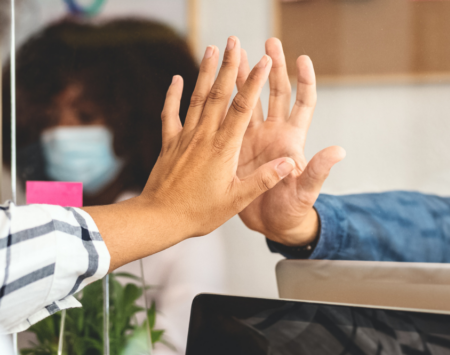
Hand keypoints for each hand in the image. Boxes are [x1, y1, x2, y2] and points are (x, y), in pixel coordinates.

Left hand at [84, 38, 294, 269]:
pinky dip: (173, 95)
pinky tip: (176, 79)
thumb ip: (263, 179)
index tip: (263, 61)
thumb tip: (288, 164)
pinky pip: (171, 114)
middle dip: (228, 66)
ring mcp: (185, 137)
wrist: (160, 218)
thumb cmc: (200, 212)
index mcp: (224, 148)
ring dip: (204, 72)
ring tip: (210, 48)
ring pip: (196, 98)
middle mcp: (204, 136)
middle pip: (218, 94)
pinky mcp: (169, 144)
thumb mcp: (237, 200)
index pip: (242, 108)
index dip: (253, 82)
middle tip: (234, 41)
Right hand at [235, 38, 344, 246]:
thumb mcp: (306, 191)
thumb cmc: (293, 210)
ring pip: (249, 99)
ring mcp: (254, 137)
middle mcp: (274, 132)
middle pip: (276, 92)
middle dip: (272, 67)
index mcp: (292, 139)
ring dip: (244, 76)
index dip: (304, 80)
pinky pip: (228, 118)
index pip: (303, 102)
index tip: (302, 58)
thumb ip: (319, 170)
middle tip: (268, 42)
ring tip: (236, 52)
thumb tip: (339, 151)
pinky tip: (212, 84)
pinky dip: (222, 101)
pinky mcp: (235, 147)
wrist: (271, 225)